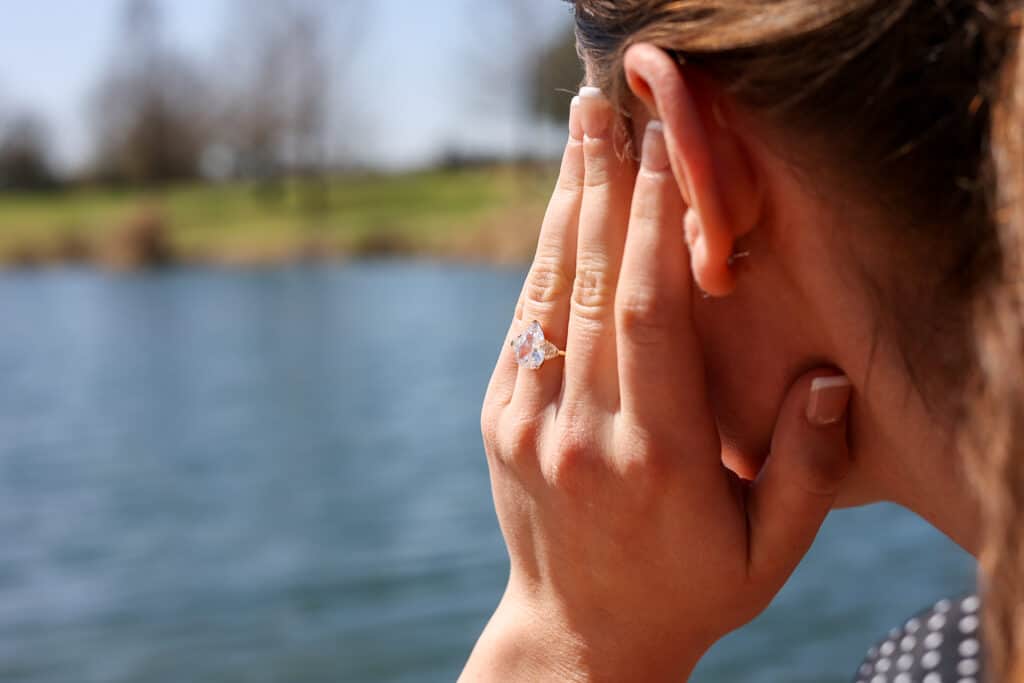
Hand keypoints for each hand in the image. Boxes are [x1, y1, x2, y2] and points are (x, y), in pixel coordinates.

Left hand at [462, 88, 852, 681]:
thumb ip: (805, 467)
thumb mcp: (769, 552)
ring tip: (580, 134)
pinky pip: (524, 324)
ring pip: (549, 294)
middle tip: (610, 107)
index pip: (653, 318)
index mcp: (656, 458)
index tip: (666, 152)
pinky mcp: (500, 420)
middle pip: (593, 286)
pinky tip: (560, 211)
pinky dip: (542, 260)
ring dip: (566, 206)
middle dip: (604, 186)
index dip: (655, 226)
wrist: (581, 633)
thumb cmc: (690, 589)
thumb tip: (828, 376)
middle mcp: (582, 433)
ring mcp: (528, 424)